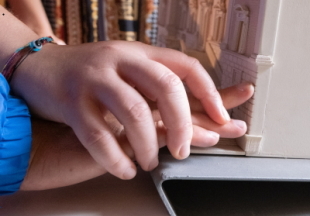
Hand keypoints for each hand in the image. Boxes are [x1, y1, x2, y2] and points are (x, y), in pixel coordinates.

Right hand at [11, 41, 235, 179]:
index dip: (211, 92)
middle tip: (183, 150)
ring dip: (148, 146)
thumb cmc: (92, 74)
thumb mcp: (128, 70)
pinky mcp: (72, 102)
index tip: (224, 118)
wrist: (42, 67)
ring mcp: (95, 80)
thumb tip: (198, 116)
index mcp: (140, 54)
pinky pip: (99, 136)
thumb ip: (156, 88)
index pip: (186, 67)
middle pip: (166, 87)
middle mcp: (121, 61)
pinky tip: (126, 170)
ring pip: (134, 113)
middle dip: (182, 124)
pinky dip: (116, 159)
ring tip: (148, 163)